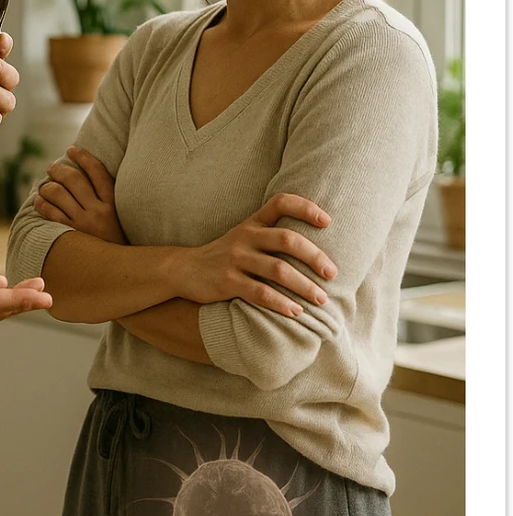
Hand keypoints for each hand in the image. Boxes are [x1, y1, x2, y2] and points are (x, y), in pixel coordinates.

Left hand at [34, 146, 126, 243]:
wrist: (120, 271)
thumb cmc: (116, 242)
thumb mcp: (119, 218)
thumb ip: (106, 199)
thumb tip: (85, 178)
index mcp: (113, 203)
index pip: (98, 171)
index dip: (83, 156)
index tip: (72, 149)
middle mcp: (99, 211)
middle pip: (74, 179)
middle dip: (59, 170)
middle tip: (52, 168)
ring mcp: (84, 224)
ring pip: (59, 193)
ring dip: (47, 186)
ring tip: (44, 186)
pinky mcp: (72, 235)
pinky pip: (51, 213)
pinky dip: (42, 203)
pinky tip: (39, 201)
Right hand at [175, 194, 335, 316]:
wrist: (183, 270)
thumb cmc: (224, 256)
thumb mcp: (243, 237)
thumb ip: (270, 236)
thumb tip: (315, 250)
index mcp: (252, 223)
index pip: (280, 203)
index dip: (305, 208)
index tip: (328, 222)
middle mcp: (245, 237)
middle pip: (287, 239)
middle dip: (314, 256)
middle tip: (332, 274)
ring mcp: (235, 259)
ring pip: (278, 270)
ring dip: (304, 286)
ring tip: (320, 299)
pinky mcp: (226, 282)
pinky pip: (260, 293)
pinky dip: (281, 303)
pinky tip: (295, 312)